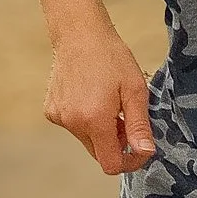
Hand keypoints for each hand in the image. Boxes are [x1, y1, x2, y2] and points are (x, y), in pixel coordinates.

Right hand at [44, 26, 156, 174]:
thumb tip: (145, 153)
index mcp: (94, 119)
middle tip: (126, 117)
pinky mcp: (51, 110)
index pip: (110, 163)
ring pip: (87, 140)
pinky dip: (86, 120)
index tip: (140, 149)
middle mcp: (72, 122)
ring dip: (102, 131)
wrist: (80, 34)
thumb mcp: (135, 90)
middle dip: (117, 143)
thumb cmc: (111, 57)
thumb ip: (139, 126)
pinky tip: (91, 96)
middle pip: (99, 153)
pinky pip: (74, 126)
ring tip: (109, 102)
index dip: (129, 162)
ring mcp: (58, 117)